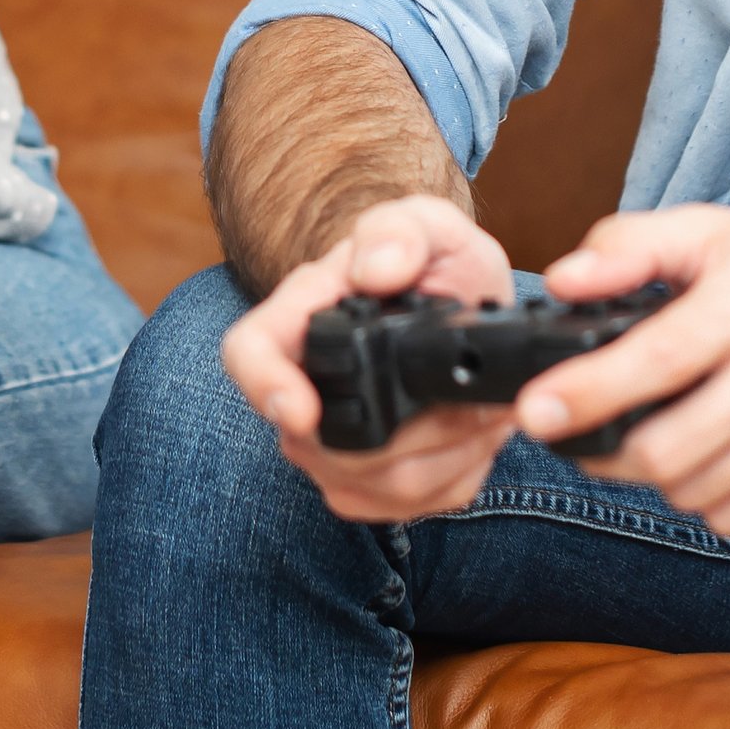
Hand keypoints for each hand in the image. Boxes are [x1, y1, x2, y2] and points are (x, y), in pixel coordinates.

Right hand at [221, 194, 519, 521]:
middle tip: (473, 399)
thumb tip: (377, 269)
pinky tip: (472, 436)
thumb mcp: (428, 224)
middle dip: (414, 430)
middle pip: (321, 442)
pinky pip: (407, 504)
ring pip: (374, 482)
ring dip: (447, 453)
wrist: (462, 302)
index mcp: (300, 314)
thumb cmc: (433, 262)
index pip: (248, 354)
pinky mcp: (366, 484)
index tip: (301, 412)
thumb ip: (401, 231)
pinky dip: (456, 475)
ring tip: (481, 410)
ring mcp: (327, 445)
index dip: (265, 387)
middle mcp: (302, 385)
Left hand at [521, 206, 729, 537]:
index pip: (657, 358)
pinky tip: (715, 456)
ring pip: (699, 489)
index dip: (586, 392)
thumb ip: (632, 246)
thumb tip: (562, 280)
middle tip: (584, 435)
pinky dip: (710, 497)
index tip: (535, 411)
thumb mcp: (721, 232)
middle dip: (607, 451)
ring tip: (658, 435)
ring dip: (658, 474)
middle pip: (670, 448)